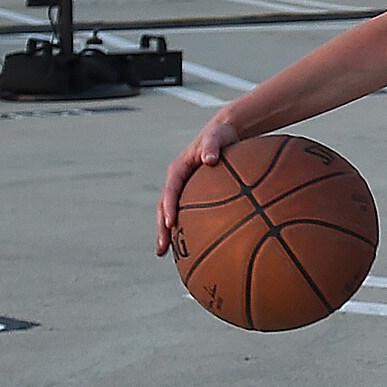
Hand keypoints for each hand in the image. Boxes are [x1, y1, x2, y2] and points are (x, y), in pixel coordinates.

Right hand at [157, 112, 243, 255]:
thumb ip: (211, 146)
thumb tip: (209, 159)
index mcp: (179, 169)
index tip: (170, 223)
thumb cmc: (221, 135)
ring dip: (168, 233)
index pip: (170, 191)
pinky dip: (187, 228)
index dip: (169, 207)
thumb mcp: (216, 136)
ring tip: (165, 254)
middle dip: (161, 229)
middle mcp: (178, 181)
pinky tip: (194, 245)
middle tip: (161, 249)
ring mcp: (184, 189)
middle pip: (165, 208)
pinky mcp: (194, 194)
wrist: (225, 133)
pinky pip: (188, 213)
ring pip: (173, 213)